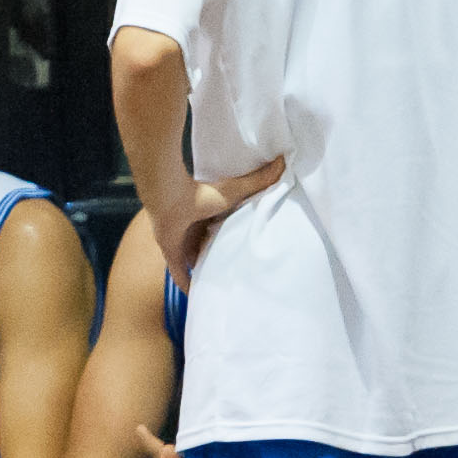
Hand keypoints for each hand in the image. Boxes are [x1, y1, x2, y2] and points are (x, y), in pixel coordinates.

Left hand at [140, 155, 287, 286]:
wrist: (171, 198)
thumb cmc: (203, 192)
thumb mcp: (237, 190)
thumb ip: (260, 179)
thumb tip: (285, 160)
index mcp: (208, 217)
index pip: (221, 231)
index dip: (231, 239)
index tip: (245, 248)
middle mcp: (195, 231)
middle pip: (209, 248)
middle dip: (219, 257)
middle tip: (237, 272)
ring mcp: (182, 244)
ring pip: (195, 262)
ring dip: (205, 272)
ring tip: (222, 287)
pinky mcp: (172, 255)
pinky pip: (179, 275)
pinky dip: (187, 286)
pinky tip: (197, 298)